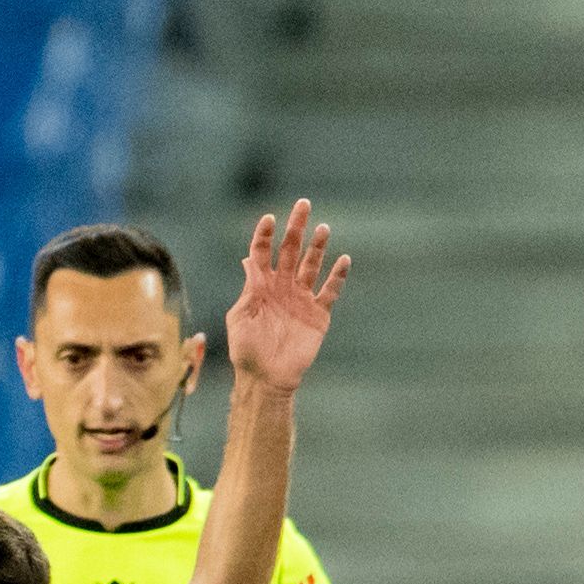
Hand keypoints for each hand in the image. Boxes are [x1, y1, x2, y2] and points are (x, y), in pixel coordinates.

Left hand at [223, 199, 349, 394]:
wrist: (266, 378)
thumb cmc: (246, 351)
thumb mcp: (240, 318)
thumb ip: (248, 289)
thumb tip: (248, 260)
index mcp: (260, 287)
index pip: (262, 254)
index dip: (265, 235)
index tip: (269, 218)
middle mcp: (282, 288)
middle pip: (290, 251)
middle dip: (296, 228)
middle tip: (303, 204)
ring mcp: (301, 299)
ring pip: (311, 266)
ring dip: (317, 247)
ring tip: (324, 228)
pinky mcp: (318, 314)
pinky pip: (330, 291)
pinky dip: (337, 276)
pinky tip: (343, 260)